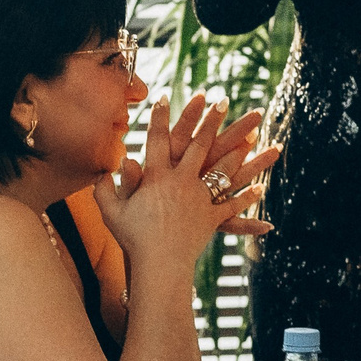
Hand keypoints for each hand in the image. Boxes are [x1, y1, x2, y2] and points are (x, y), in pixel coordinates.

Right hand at [93, 98, 279, 279]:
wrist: (157, 264)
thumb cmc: (132, 239)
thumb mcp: (112, 212)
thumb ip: (106, 189)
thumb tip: (101, 172)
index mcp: (156, 177)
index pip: (156, 139)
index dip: (159, 117)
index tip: (163, 96)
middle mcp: (181, 182)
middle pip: (199, 145)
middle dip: (212, 120)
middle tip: (223, 101)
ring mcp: (200, 199)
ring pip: (223, 169)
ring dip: (238, 150)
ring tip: (253, 134)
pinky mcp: (211, 218)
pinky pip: (231, 206)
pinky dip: (246, 198)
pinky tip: (259, 188)